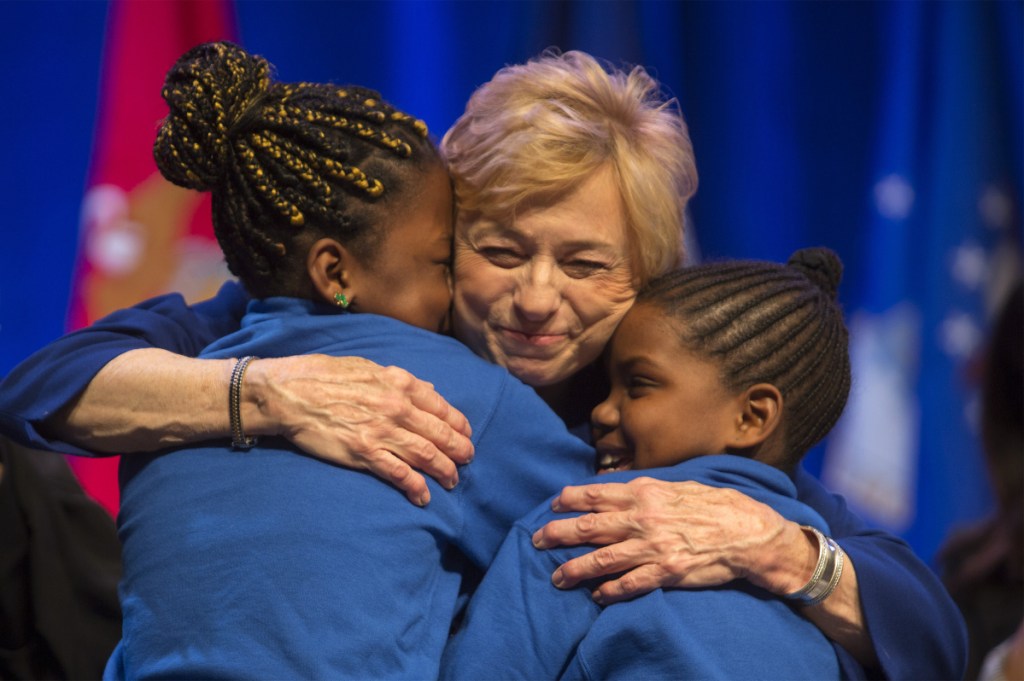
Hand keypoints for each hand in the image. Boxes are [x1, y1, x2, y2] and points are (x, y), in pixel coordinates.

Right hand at [245, 355, 473, 505]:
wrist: (290, 392)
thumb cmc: (324, 375)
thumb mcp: (368, 367)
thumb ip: (400, 380)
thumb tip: (428, 389)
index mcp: (399, 383)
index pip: (440, 407)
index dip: (457, 423)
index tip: (465, 434)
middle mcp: (396, 407)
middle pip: (439, 433)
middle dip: (458, 449)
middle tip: (468, 460)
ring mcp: (381, 431)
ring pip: (426, 455)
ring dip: (444, 470)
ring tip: (453, 481)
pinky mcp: (364, 453)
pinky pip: (399, 473)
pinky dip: (416, 487)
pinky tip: (423, 497)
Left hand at [531, 477, 812, 603]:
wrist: (748, 531)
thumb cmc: (713, 505)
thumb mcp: (677, 486)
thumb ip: (646, 490)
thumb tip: (618, 489)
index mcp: (645, 493)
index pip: (596, 495)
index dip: (570, 500)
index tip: (552, 504)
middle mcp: (643, 518)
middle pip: (590, 526)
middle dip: (558, 534)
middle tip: (537, 539)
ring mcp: (653, 546)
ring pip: (603, 559)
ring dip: (576, 569)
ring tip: (557, 577)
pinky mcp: (666, 571)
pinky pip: (631, 583)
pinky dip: (611, 591)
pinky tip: (597, 596)